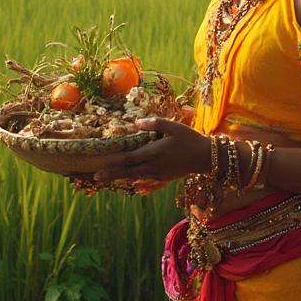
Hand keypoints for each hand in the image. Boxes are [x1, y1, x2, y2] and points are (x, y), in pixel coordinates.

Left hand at [92, 117, 208, 183]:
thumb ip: (154, 124)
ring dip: (120, 176)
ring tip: (107, 176)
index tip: (99, 166)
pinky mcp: (162, 178)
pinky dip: (133, 176)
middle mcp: (153, 166)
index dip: (113, 163)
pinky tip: (127, 175)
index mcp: (154, 153)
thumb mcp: (173, 126)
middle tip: (95, 177)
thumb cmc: (189, 139)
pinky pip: (144, 177)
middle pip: (128, 171)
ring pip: (134, 176)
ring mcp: (157, 174)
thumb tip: (137, 123)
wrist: (204, 157)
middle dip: (111, 174)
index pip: (129, 159)